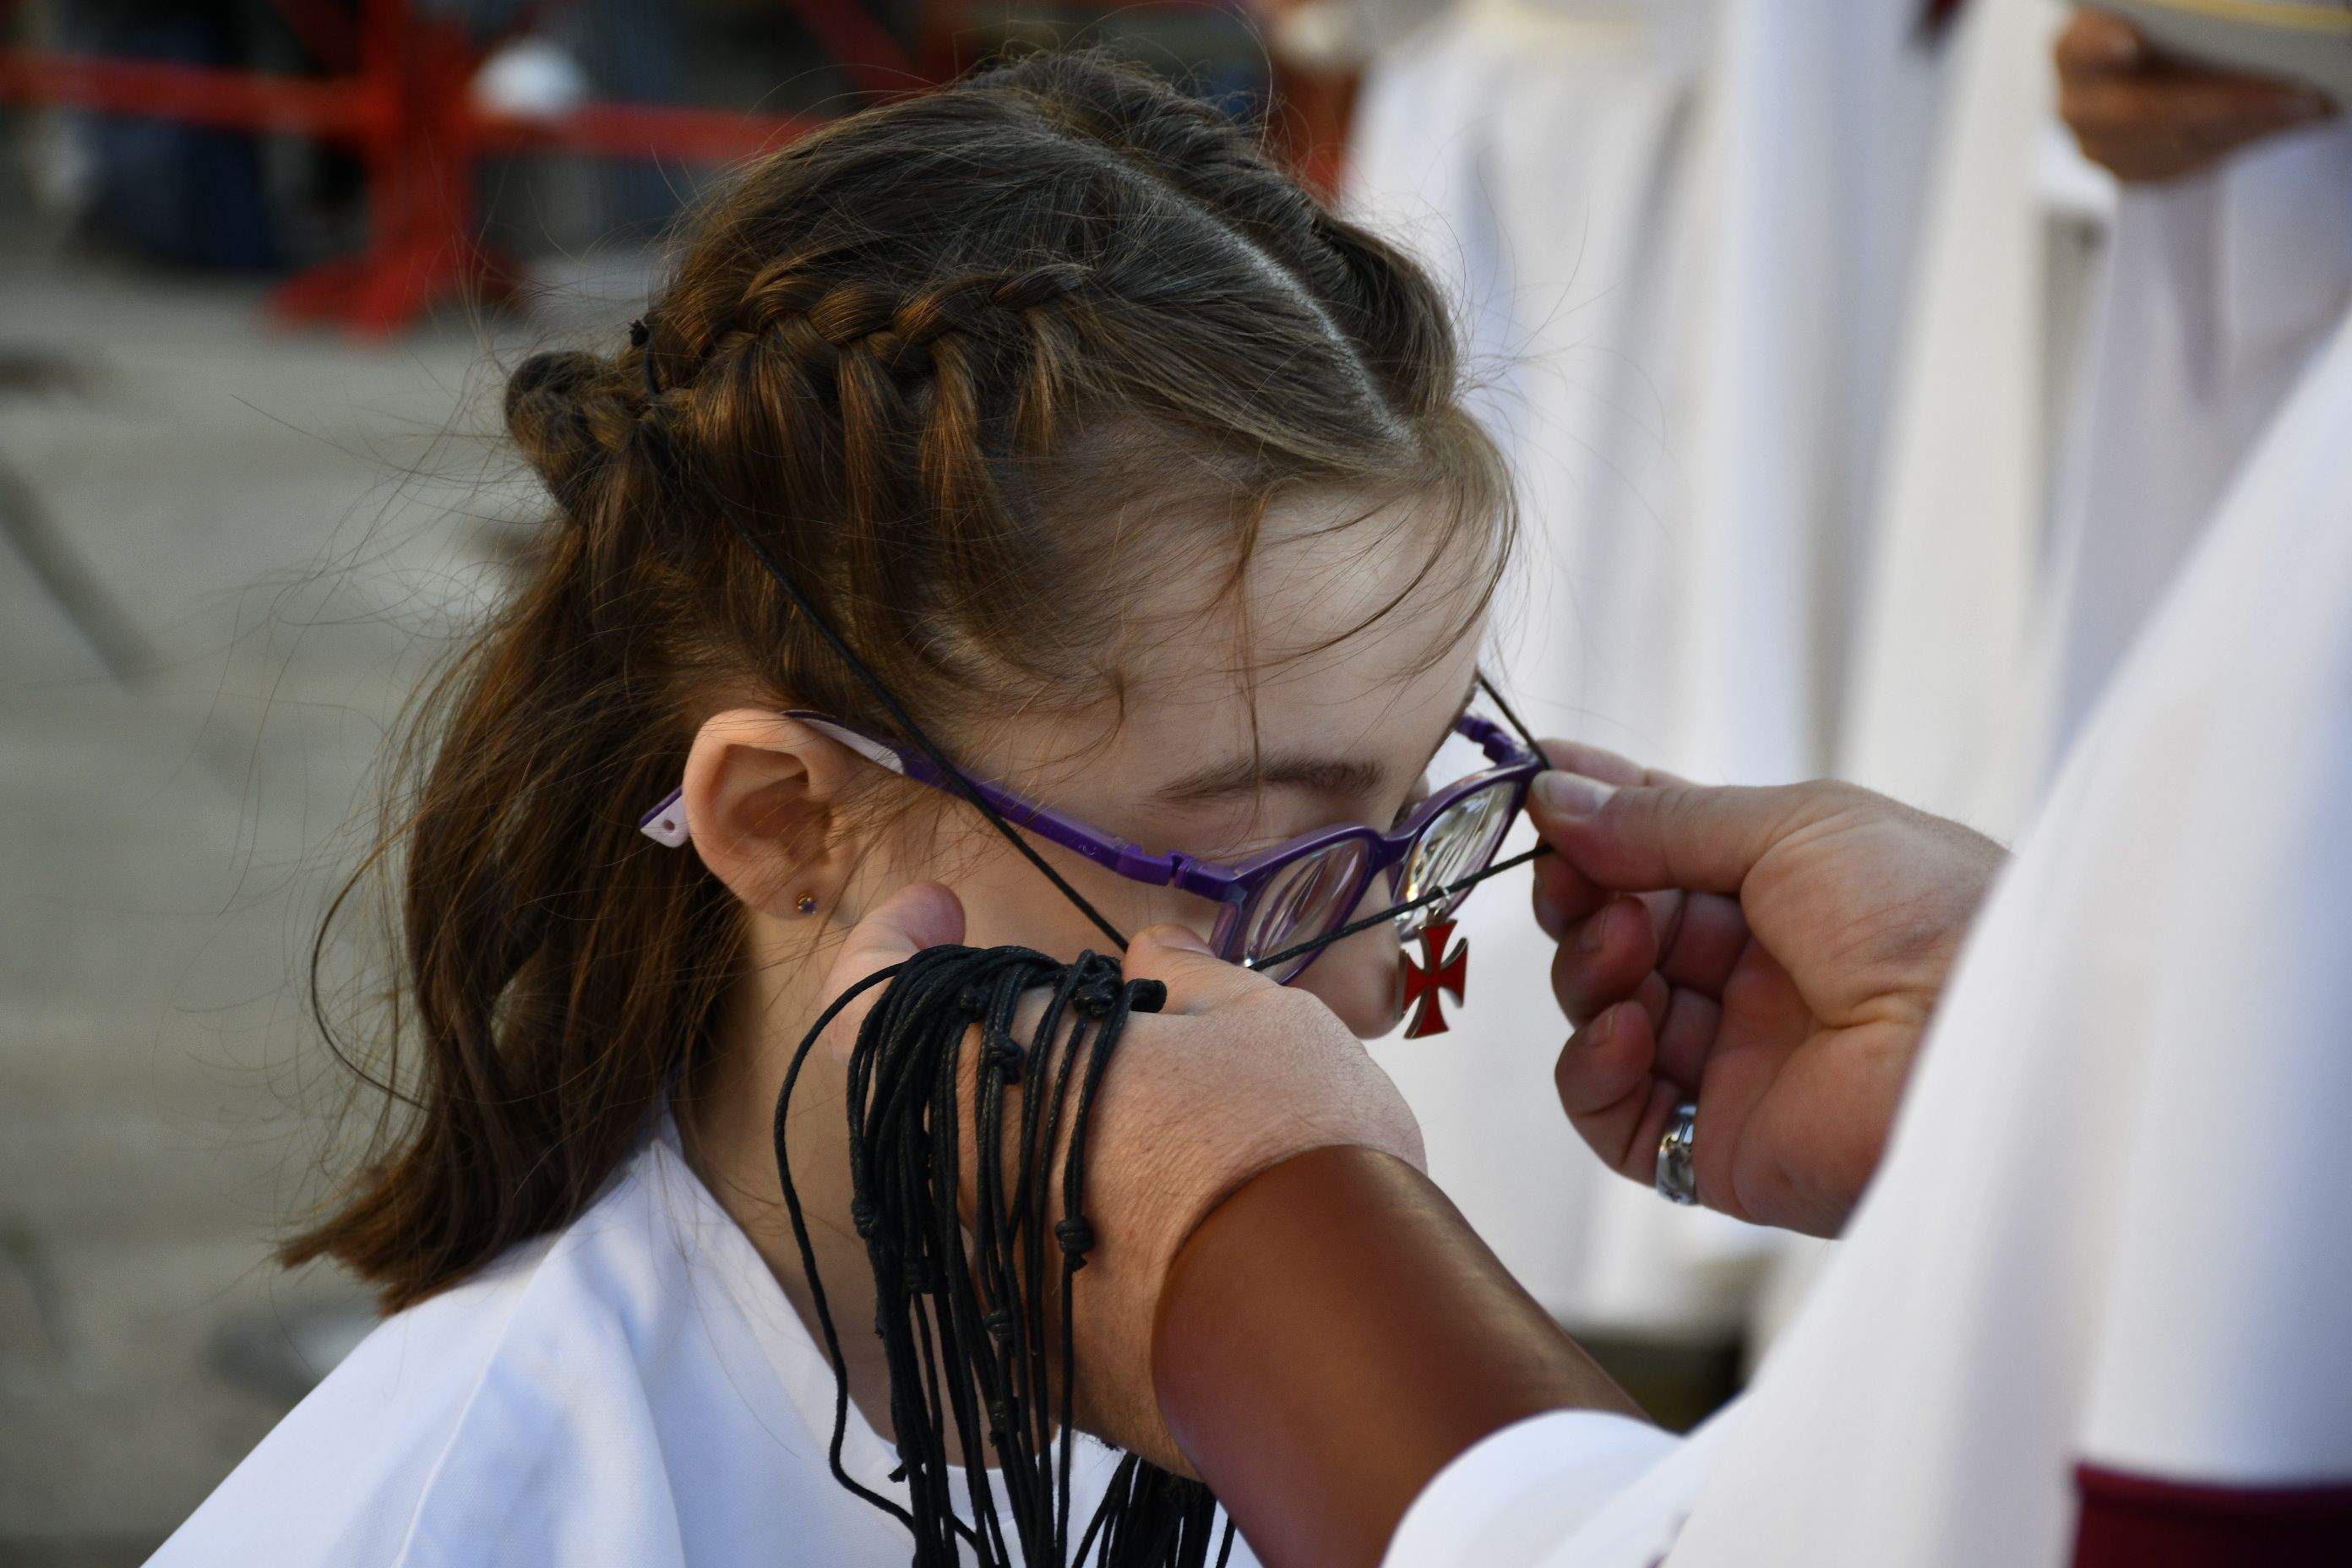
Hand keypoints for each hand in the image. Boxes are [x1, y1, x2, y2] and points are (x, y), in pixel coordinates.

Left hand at [813, 888, 1420, 1470]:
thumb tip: (1154, 953)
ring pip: (988, 1199)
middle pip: (939, 1099)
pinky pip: (1041, 1286)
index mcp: (997, 1078)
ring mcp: (1000, 1291)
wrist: (1333, 1339)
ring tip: (1156, 1138)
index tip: (941, 911)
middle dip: (1006, 1056)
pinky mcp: (1051, 1374)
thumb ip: (1191, 979)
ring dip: (1050, 1156)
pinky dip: (1088, 1245)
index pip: (869, 1001)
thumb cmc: (1289, 1147)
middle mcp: (965, 1188)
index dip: (889, 942)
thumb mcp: (1261, 1021)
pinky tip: (1174, 1234)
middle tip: (1090, 1032)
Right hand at [1529, 746, 2004, 1235]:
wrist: (1990, 1042)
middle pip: (1617, 930)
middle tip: (1571, 875)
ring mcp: (1735, 1065)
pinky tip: (1624, 1026)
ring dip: (1590, 969)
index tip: (1532, 791)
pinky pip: (1613, 1115)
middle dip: (1582, 895)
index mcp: (1789, 892)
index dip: (1595, 823)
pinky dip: (1593, 1066)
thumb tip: (1554, 799)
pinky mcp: (1718, 1150)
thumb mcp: (1792, 825)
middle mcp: (1757, 978)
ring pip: (1603, 1014)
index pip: (1661, 854)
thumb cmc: (1925, 915)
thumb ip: (1662, 819)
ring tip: (1624, 945)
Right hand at [2057, 9, 2333, 184]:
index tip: (2128, 44)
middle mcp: (2078, 101)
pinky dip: (2241, 141)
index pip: (2081, 48)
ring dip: (2246, 125)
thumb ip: (2181, 13)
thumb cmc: (2163, 30)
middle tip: (2290, 95)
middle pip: (2140, 110)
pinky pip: (2190, 163)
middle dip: (2222, 101)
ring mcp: (2098, 144)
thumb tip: (2244, 13)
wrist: (2151, 67)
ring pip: (2173, 143)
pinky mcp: (2130, 170)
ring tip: (2301, 106)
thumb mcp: (2166, 16)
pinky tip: (2280, 121)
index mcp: (2076, 47)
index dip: (2099, 46)